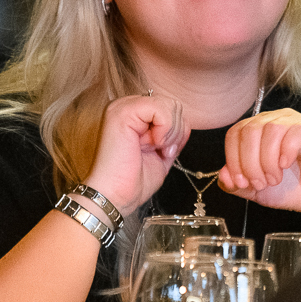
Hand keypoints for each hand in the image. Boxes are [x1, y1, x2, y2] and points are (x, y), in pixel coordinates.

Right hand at [84, 94, 187, 217]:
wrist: (114, 196)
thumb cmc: (133, 181)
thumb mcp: (162, 154)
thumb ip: (173, 136)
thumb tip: (186, 124)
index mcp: (135, 115)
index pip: (171, 109)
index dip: (176, 132)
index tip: (162, 152)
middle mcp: (128, 106)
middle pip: (173, 105)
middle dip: (174, 132)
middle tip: (157, 151)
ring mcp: (124, 107)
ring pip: (170, 105)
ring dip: (169, 133)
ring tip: (151, 149)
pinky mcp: (123, 111)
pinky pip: (161, 109)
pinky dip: (164, 130)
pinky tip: (150, 145)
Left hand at [216, 108, 300, 217]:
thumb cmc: (296, 189)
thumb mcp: (258, 191)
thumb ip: (237, 184)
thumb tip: (223, 175)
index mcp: (260, 130)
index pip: (235, 132)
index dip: (233, 159)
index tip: (241, 183)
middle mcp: (277, 121)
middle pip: (250, 130)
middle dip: (249, 162)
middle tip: (260, 183)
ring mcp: (297, 124)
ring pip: (270, 129)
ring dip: (267, 160)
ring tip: (275, 178)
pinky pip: (295, 132)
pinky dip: (285, 152)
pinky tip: (286, 166)